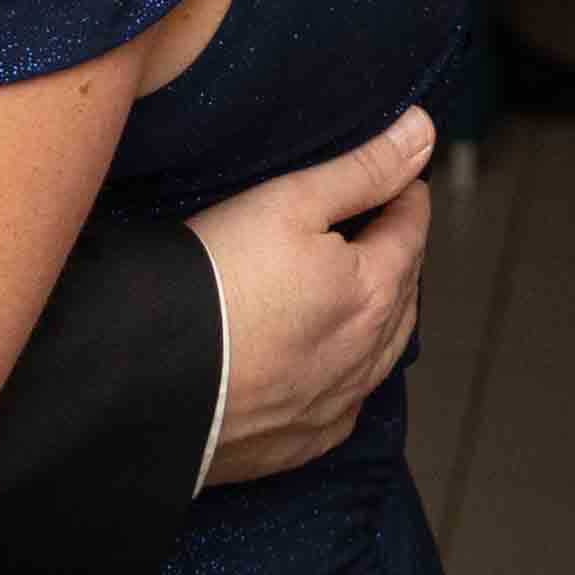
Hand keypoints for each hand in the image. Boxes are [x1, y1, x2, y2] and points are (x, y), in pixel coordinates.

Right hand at [189, 110, 435, 484]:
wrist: (152, 378)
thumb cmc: (217, 280)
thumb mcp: (289, 201)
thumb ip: (362, 169)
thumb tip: (423, 132)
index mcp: (373, 292)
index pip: (409, 232)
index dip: (407, 197)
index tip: (406, 181)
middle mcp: (366, 355)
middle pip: (402, 293)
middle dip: (400, 257)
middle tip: (388, 229)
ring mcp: (334, 405)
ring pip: (379, 354)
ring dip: (382, 318)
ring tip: (368, 292)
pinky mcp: (299, 442)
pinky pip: (344, 406)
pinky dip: (348, 377)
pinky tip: (332, 368)